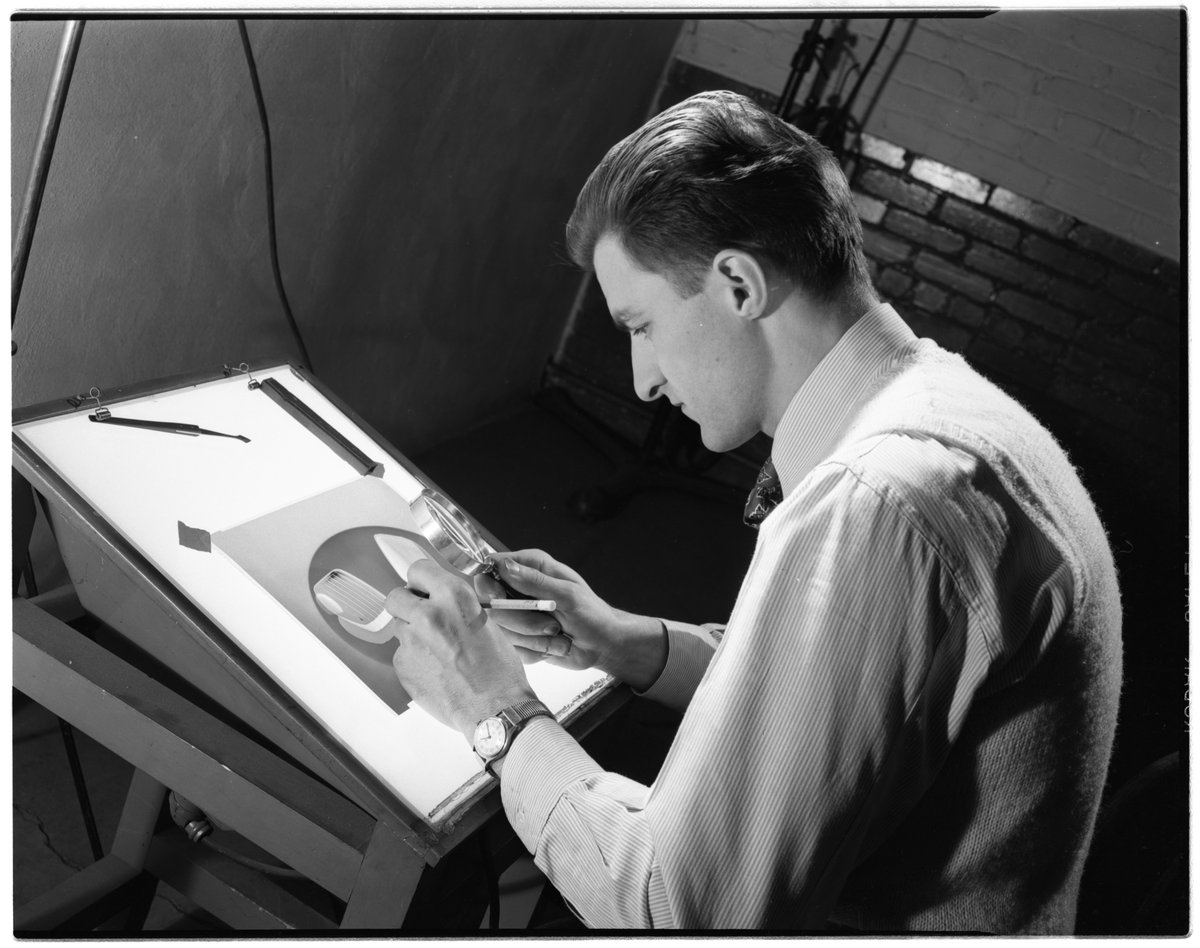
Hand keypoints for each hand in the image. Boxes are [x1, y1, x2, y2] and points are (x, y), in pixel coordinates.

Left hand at [386, 559, 534, 742]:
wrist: (495, 707)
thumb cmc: (500, 669)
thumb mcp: (487, 622)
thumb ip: (458, 607)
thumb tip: (442, 604)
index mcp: (453, 597)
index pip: (418, 569)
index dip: (421, 580)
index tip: (423, 588)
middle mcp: (428, 614)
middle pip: (396, 597)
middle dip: (407, 604)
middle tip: (423, 617)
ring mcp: (411, 641)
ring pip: (398, 626)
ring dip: (412, 633)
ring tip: (437, 651)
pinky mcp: (402, 666)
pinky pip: (401, 654)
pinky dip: (414, 660)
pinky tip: (435, 670)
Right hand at [478, 549, 667, 690]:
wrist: (602, 645)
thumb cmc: (592, 614)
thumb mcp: (567, 594)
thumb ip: (535, 582)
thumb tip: (505, 567)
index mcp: (531, 567)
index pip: (490, 568)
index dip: (488, 584)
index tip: (500, 598)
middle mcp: (519, 588)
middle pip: (491, 603)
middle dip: (521, 620)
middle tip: (550, 625)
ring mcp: (517, 615)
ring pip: (502, 629)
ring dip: (533, 638)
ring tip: (557, 634)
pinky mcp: (519, 638)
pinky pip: (513, 648)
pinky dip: (535, 650)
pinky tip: (553, 646)